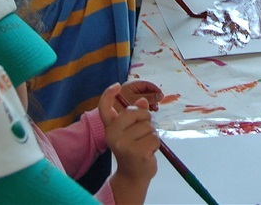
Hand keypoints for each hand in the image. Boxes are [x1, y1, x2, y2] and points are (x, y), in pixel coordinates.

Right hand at [100, 83, 160, 204]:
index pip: (104, 108)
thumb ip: (136, 115)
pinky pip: (155, 138)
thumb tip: (143, 101)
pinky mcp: (137, 152)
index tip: (116, 86)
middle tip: (142, 132)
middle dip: (145, 118)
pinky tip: (148, 152)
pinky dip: (156, 144)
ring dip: (151, 134)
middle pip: (136, 112)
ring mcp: (124, 144)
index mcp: (110, 128)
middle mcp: (113, 135)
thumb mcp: (132, 131)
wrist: (133, 175)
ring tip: (144, 145)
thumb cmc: (134, 149)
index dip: (108, 95)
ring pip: (148, 126)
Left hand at [118, 79, 163, 111]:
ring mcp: (131, 98)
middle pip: (147, 91)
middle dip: (153, 97)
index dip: (155, 89)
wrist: (108, 119)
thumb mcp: (135, 101)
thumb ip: (149, 98)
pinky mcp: (131, 106)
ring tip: (154, 110)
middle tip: (157, 105)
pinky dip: (146, 108)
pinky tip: (149, 113)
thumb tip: (161, 96)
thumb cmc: (120, 107)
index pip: (146, 84)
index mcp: (131, 85)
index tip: (161, 96)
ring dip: (151, 103)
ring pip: (145, 99)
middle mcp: (131, 90)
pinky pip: (141, 105)